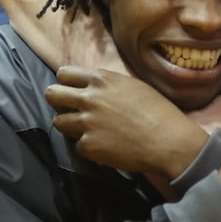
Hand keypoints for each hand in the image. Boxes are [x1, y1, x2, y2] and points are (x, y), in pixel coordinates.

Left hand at [46, 67, 208, 178]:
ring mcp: (86, 122)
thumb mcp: (133, 86)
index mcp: (101, 79)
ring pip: (58, 121)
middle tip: (67, 109)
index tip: (71, 90)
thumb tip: (95, 89)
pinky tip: (103, 147)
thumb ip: (109, 85)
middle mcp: (89, 98)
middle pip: (52, 94)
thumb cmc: (159, 111)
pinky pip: (77, 145)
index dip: (66, 83)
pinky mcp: (88, 145)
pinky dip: (88, 147)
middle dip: (57, 101)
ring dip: (69, 125)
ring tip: (84, 130)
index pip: (64, 74)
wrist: (168, 140)